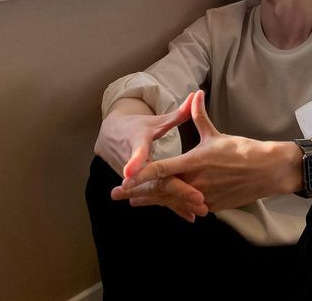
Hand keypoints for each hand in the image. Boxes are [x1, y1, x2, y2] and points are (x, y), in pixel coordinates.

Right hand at [94, 92, 207, 221]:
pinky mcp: (141, 188)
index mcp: (136, 144)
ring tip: (199, 209)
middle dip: (177, 190)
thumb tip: (196, 95)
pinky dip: (174, 205)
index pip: (137, 153)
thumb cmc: (136, 127)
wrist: (112, 138)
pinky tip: (190, 215)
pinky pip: (159, 197)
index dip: (135, 162)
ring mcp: (136, 180)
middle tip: (197, 198)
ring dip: (178, 202)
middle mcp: (134, 166)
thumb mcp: (154, 120)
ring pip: (158, 192)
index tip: (131, 172)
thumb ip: (176, 114)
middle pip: (155, 180)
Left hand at [118, 90, 282, 211]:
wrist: (266, 171)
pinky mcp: (211, 206)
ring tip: (132, 201)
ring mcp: (202, 197)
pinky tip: (160, 204)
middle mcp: (195, 183)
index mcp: (194, 162)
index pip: (161, 170)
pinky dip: (171, 205)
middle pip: (160, 190)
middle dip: (136, 193)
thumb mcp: (216, 133)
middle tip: (115, 194)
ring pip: (171, 201)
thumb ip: (200, 115)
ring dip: (150, 201)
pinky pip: (186, 206)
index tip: (123, 180)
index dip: (140, 176)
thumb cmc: (241, 150)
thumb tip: (195, 93)